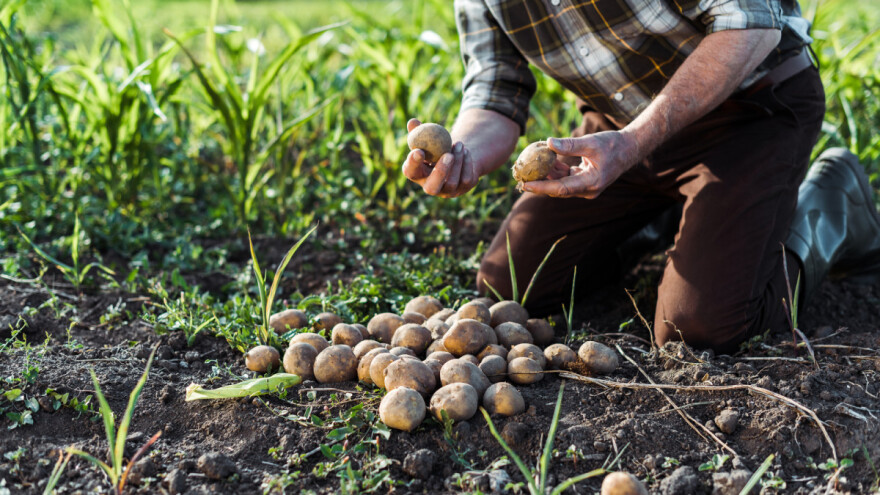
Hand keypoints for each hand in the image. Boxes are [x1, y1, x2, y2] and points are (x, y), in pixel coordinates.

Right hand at [402, 119, 479, 197]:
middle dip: (440, 172)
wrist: (456, 156)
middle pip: (432, 188)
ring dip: (457, 160)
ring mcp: (447, 190)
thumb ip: (419, 130)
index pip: (411, 171)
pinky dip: (466, 162)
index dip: (413, 163)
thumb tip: (413, 122)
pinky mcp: (462, 188)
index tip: (418, 151)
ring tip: (459, 144)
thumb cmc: (435, 146)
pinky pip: (465, 178)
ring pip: (452, 181)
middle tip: (448, 155)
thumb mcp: (427, 137)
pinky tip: (466, 151)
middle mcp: (430, 186)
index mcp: (417, 173)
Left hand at [522, 130, 640, 198]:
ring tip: (528, 167)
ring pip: (560, 184)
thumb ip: (569, 145)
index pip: (561, 189)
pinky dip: (555, 170)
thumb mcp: (591, 142)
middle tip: (519, 178)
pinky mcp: (584, 181)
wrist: (629, 148)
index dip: (542, 187)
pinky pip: (565, 178)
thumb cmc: (613, 144)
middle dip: (539, 183)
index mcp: (591, 183)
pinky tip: (544, 161)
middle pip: (558, 189)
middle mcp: (588, 189)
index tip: (525, 184)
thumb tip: (547, 143)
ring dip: (546, 175)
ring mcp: (586, 187)